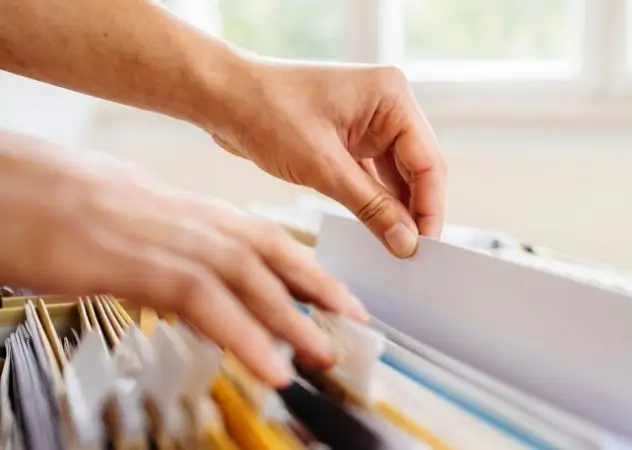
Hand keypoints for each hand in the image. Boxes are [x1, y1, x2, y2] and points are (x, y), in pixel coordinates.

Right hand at [0, 132, 367, 385]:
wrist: (9, 184)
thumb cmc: (62, 203)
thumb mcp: (134, 223)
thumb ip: (176, 251)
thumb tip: (203, 286)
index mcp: (190, 210)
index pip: (264, 236)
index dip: (307, 265)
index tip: (338, 292)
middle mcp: (189, 219)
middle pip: (270, 252)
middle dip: (318, 288)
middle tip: (353, 321)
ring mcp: (166, 239)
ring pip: (248, 278)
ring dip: (291, 319)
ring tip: (323, 353)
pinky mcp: (136, 263)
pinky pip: (205, 303)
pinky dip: (243, 337)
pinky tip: (268, 365)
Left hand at [207, 61, 446, 257]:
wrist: (221, 97)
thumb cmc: (266, 112)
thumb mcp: (322, 167)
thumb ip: (371, 207)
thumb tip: (407, 242)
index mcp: (391, 96)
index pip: (427, 161)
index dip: (430, 207)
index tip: (425, 246)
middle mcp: (386, 104)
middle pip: (417, 168)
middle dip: (415, 211)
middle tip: (413, 254)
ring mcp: (369, 120)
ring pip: (396, 175)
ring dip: (395, 209)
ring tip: (396, 247)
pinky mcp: (351, 136)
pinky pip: (374, 174)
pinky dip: (375, 200)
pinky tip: (377, 228)